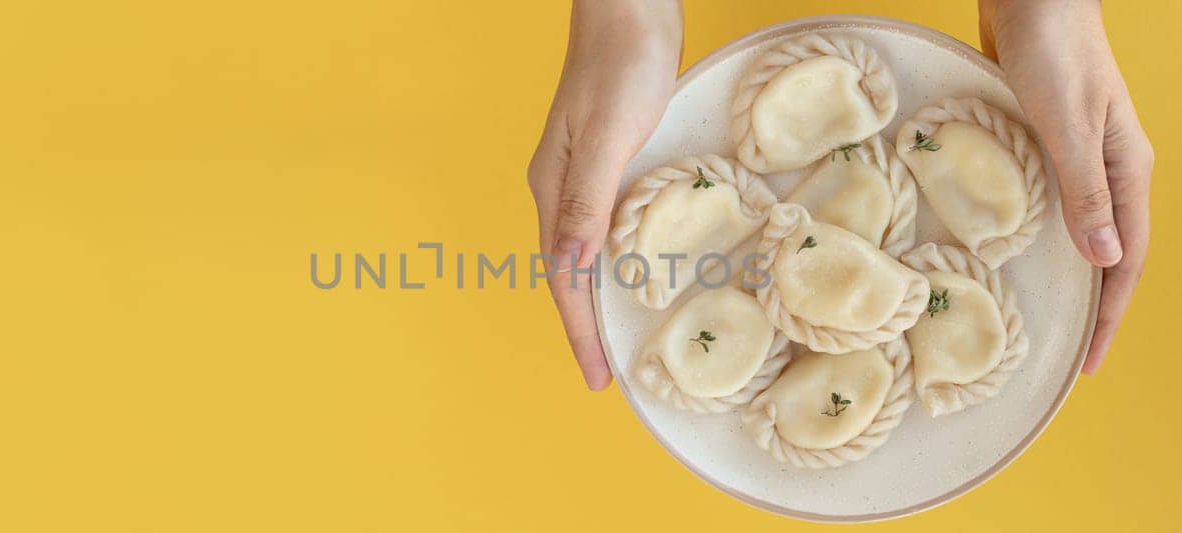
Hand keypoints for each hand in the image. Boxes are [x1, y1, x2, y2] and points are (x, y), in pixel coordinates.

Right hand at [528, 1, 680, 389]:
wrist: (629, 10)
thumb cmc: (622, 66)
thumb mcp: (609, 135)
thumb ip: (588, 199)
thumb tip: (572, 263)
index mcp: (552, 187)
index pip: (562, 275)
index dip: (578, 329)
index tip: (595, 375)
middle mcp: (559, 188)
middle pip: (565, 272)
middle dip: (581, 326)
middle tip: (602, 374)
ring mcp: (579, 175)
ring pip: (581, 254)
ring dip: (592, 299)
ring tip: (609, 340)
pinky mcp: (604, 162)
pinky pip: (601, 229)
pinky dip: (610, 263)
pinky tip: (627, 275)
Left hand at [980, 0, 1154, 373]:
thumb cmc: (1053, 54)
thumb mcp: (1067, 127)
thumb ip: (1084, 191)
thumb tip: (1105, 259)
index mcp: (1127, 169)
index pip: (1126, 259)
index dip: (1110, 315)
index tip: (1088, 361)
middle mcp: (1110, 168)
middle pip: (1109, 252)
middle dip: (1096, 306)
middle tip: (1069, 355)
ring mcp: (1080, 155)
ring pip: (1080, 230)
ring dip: (1069, 274)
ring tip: (1048, 318)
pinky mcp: (1046, 141)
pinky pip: (1050, 204)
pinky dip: (1041, 237)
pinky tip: (1017, 255)